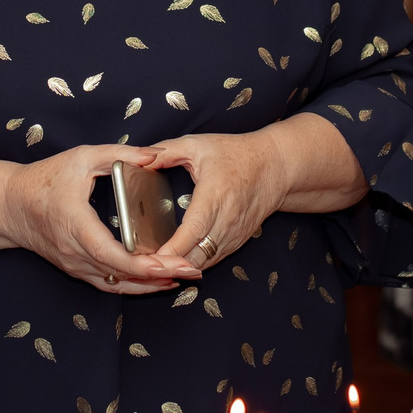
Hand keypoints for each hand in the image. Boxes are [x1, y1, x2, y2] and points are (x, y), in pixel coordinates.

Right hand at [0, 144, 188, 294]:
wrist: (10, 205)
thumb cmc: (44, 179)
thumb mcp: (82, 157)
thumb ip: (120, 154)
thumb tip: (156, 154)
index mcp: (77, 226)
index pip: (112, 255)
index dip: (142, 265)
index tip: (171, 263)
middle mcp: (75, 252)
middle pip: (120, 275)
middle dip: (158, 276)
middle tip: (192, 272)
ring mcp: (75, 264)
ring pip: (116, 285)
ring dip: (149, 285)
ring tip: (182, 278)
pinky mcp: (76, 268)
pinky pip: (108, 284)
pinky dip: (133, 285)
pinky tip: (156, 281)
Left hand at [137, 128, 285, 272]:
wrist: (275, 167)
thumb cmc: (236, 154)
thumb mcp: (197, 144)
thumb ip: (164, 152)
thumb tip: (137, 159)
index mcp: (215, 195)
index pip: (193, 230)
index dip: (173, 249)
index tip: (151, 258)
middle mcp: (227, 220)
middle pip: (196, 255)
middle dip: (168, 265)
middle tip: (139, 265)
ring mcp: (233, 235)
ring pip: (203, 264)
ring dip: (179, 268)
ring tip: (152, 267)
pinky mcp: (236, 242)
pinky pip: (211, 262)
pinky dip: (191, 265)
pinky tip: (173, 262)